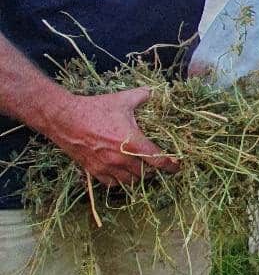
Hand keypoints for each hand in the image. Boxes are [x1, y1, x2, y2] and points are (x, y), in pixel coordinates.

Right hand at [48, 87, 178, 187]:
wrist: (65, 119)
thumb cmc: (95, 109)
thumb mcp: (121, 100)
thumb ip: (141, 96)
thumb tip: (154, 91)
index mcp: (133, 142)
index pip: (158, 160)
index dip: (171, 165)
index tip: (176, 167)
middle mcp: (122, 159)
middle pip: (145, 174)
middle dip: (152, 170)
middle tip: (154, 164)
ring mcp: (107, 167)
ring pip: (130, 182)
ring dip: (137, 177)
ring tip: (140, 169)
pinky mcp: (94, 171)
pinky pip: (112, 183)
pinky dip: (120, 181)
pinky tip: (122, 173)